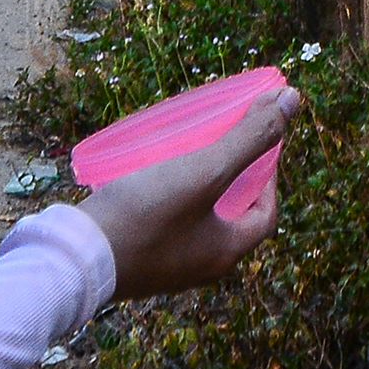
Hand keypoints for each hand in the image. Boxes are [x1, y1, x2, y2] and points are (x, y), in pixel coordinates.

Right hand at [76, 93, 294, 301]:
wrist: (75, 259)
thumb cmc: (146, 214)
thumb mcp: (205, 171)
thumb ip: (249, 137)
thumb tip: (293, 99)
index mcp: (226, 252)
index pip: (265, 213)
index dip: (269, 176)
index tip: (256, 144)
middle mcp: (201, 267)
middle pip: (231, 218)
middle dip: (232, 180)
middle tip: (220, 144)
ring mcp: (166, 269)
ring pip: (196, 224)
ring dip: (197, 190)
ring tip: (183, 154)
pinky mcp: (136, 262)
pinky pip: (164, 229)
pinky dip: (166, 202)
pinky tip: (145, 178)